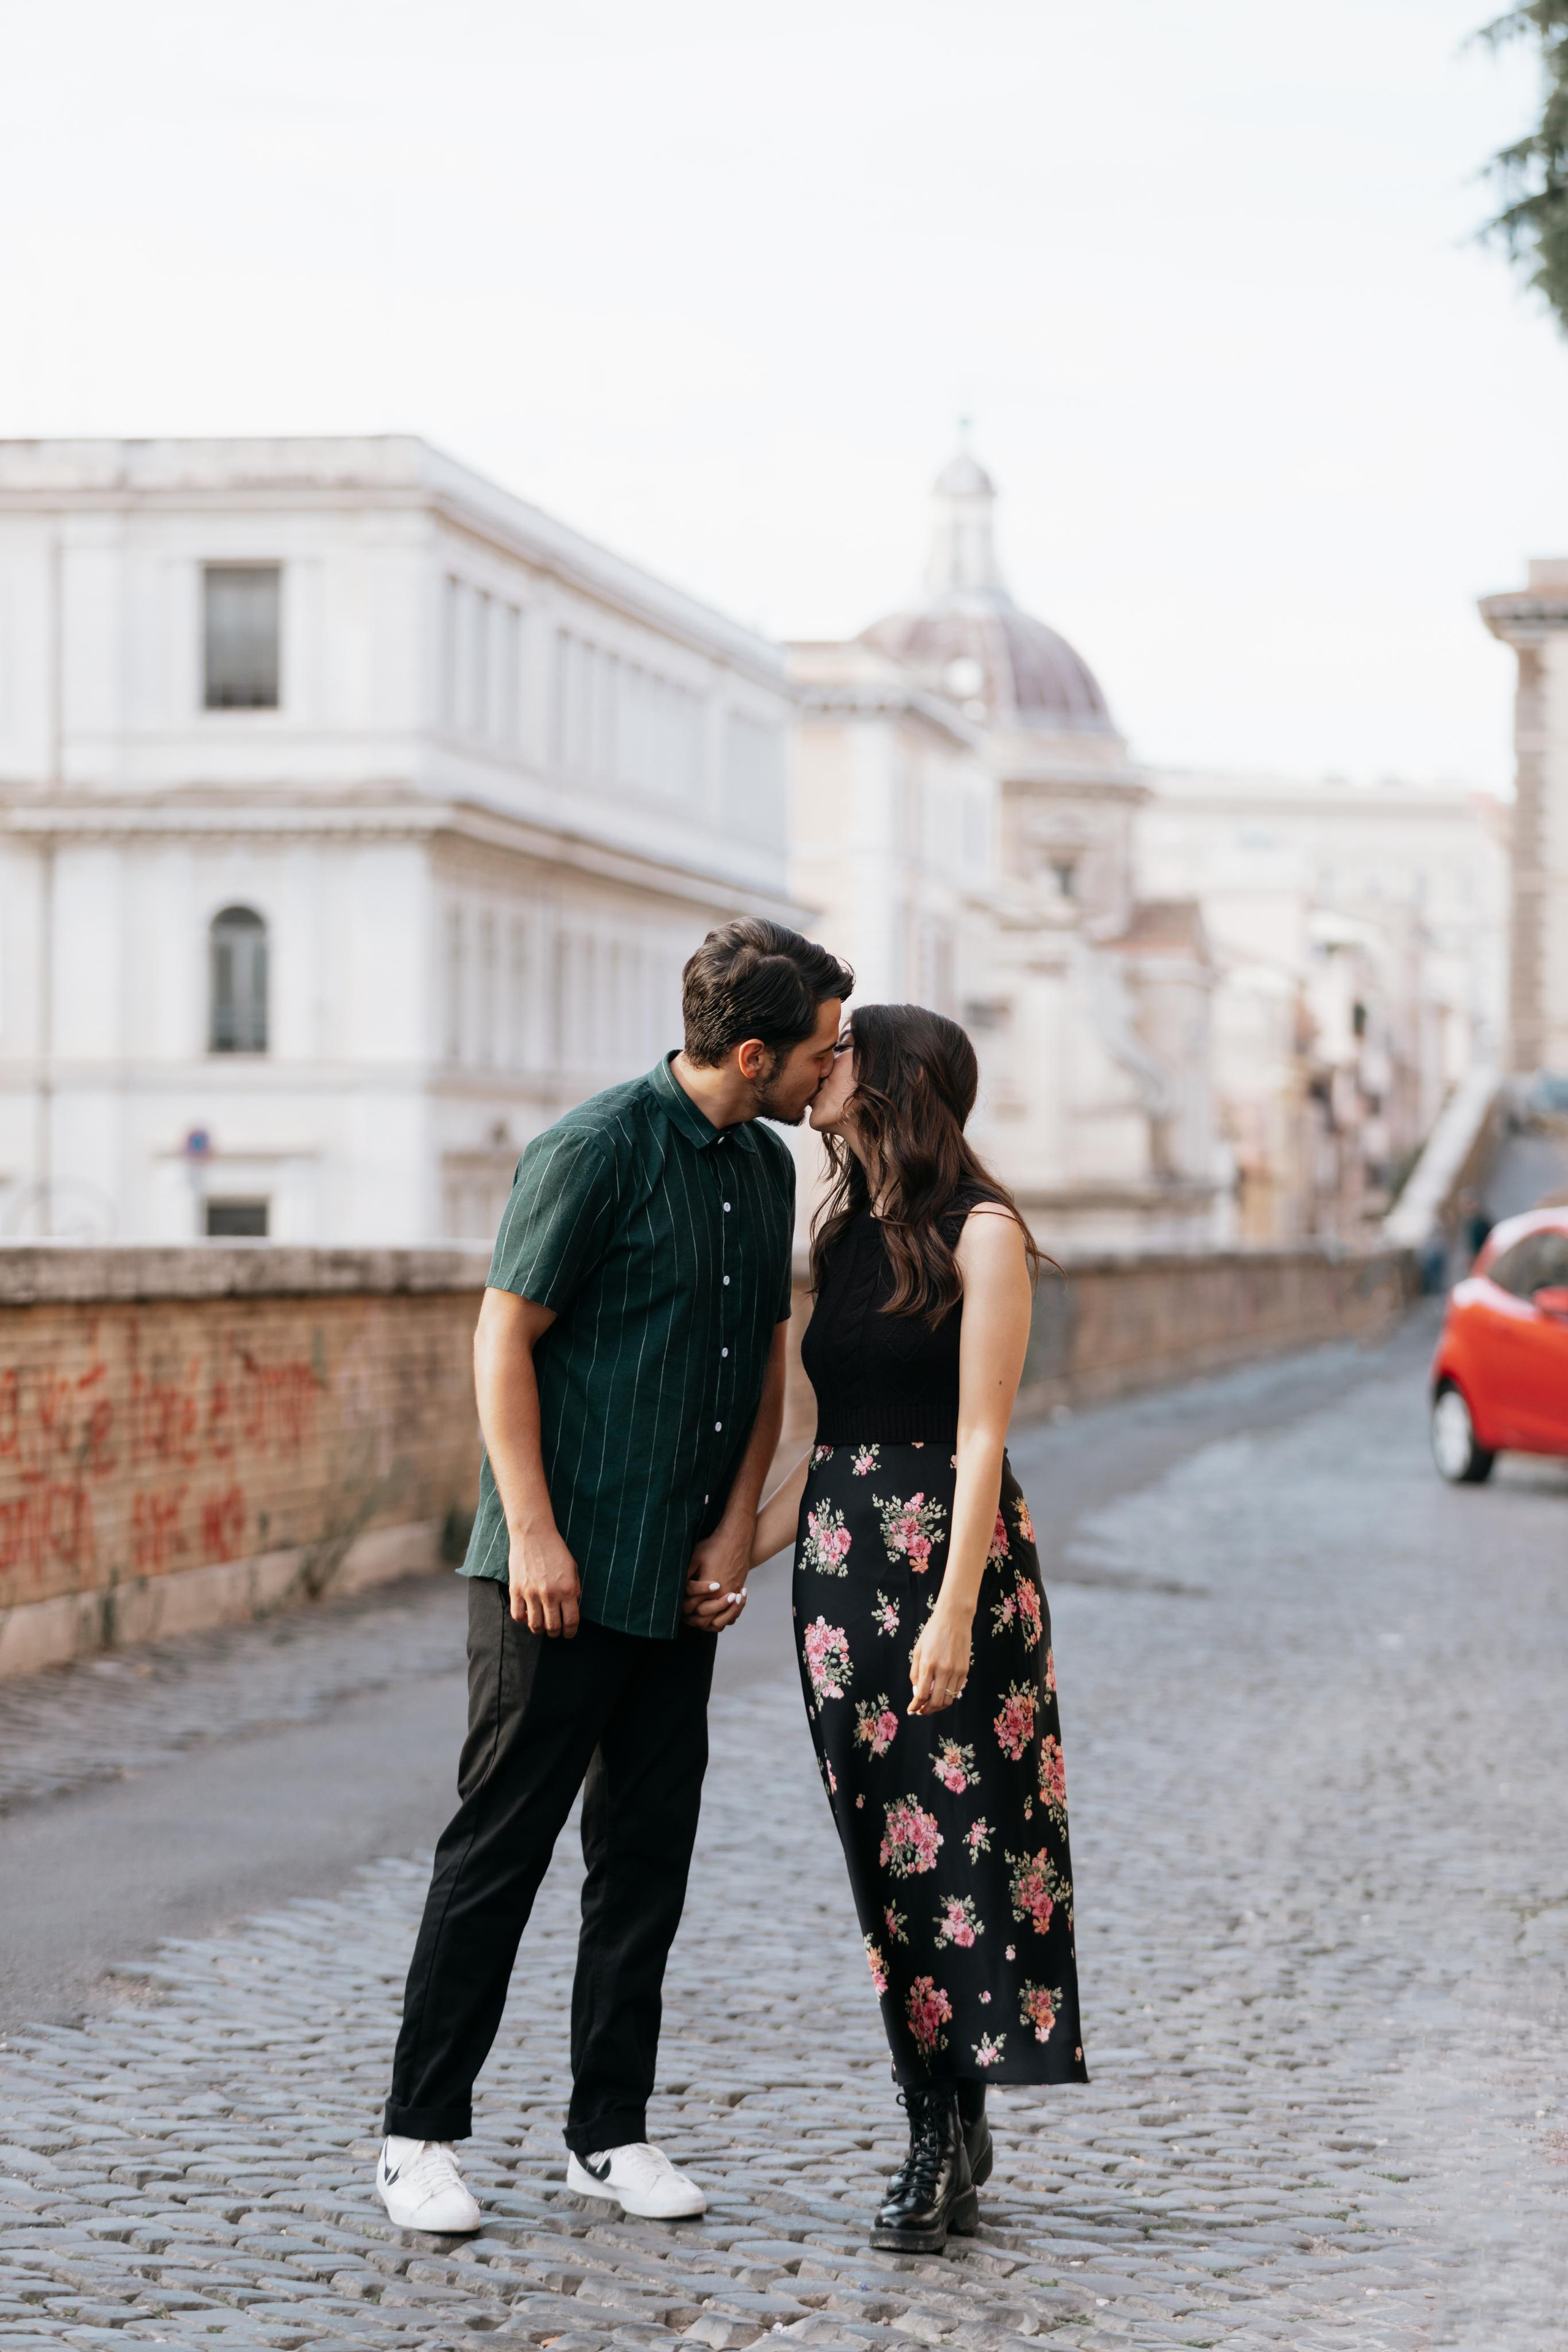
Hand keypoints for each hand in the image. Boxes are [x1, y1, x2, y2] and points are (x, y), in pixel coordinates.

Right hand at [508, 1521, 580, 1636]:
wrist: (534, 1534)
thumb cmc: (556, 1551)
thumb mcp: (573, 1569)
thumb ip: (574, 1590)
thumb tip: (572, 1609)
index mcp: (567, 1590)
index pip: (571, 1621)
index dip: (570, 1632)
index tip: (568, 1634)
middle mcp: (550, 1594)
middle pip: (552, 1627)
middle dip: (555, 1633)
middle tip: (555, 1631)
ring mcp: (531, 1593)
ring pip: (535, 1625)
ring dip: (539, 1629)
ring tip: (541, 1625)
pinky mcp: (516, 1590)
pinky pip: (518, 1615)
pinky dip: (523, 1619)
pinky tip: (527, 1615)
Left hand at [682, 1522, 751, 1631]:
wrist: (736, 1540)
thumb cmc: (713, 1547)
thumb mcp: (695, 1558)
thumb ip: (686, 1576)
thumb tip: (675, 1589)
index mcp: (708, 1589)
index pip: (690, 1607)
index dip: (682, 1608)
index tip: (678, 1603)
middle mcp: (721, 1595)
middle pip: (704, 1619)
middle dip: (693, 1618)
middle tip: (686, 1615)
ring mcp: (732, 1595)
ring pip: (719, 1622)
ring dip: (709, 1622)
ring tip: (699, 1617)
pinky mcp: (738, 1593)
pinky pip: (732, 1616)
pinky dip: (724, 1619)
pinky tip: (716, 1615)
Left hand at [908, 1601, 971, 1714]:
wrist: (954, 1619)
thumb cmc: (932, 1633)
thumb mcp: (918, 1650)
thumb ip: (915, 1673)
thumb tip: (916, 1692)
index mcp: (928, 1664)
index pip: (921, 1694)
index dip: (915, 1706)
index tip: (911, 1710)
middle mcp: (943, 1670)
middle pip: (935, 1701)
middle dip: (926, 1710)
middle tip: (920, 1711)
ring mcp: (956, 1671)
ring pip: (948, 1699)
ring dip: (938, 1706)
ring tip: (930, 1705)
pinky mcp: (965, 1670)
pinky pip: (956, 1690)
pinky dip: (948, 1696)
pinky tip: (941, 1694)